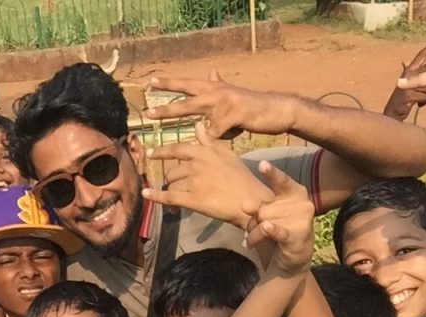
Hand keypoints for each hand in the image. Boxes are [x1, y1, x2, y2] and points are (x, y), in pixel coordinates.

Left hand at [144, 121, 274, 228]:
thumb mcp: (227, 155)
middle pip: (173, 170)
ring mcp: (194, 181)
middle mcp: (197, 164)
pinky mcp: (192, 199)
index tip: (152, 154)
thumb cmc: (242, 178)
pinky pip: (169, 196)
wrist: (251, 200)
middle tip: (174, 186)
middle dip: (172, 179)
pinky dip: (156, 196)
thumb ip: (210, 141)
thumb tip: (198, 125)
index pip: (178, 149)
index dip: (163, 152)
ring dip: (171, 190)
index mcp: (205, 152)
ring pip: (172, 183)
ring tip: (176, 200)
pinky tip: (146, 194)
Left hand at [145, 70, 297, 138]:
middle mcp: (216, 92)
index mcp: (213, 89)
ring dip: (206, 135)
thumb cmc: (251, 106)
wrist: (277, 109)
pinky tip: (234, 133)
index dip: (168, 83)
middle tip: (149, 113)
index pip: (186, 84)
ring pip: (203, 121)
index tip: (149, 81)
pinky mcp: (235, 114)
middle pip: (187, 102)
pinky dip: (223, 138)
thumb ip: (219, 84)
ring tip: (202, 137)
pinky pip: (219, 133)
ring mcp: (226, 102)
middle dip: (167, 109)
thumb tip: (211, 69)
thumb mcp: (232, 93)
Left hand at [243, 161, 314, 274]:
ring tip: (251, 241)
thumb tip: (245, 204)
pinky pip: (278, 231)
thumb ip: (258, 206)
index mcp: (295, 192)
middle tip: (252, 231)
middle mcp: (302, 203)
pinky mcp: (298, 236)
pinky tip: (268, 228)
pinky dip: (271, 230)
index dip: (272, 173)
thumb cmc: (280, 230)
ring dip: (253, 235)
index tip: (262, 164)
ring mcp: (302, 220)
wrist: (293, 259)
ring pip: (264, 222)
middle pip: (264, 208)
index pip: (281, 181)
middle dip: (253, 221)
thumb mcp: (269, 214)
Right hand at [383, 37, 425, 120]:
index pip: (422, 55)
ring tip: (424, 100)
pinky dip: (425, 102)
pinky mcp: (407, 95)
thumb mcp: (411, 84)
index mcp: (410, 70)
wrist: (392, 114)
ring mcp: (406, 84)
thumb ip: (417, 73)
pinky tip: (420, 105)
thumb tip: (408, 61)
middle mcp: (407, 74)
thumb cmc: (405, 100)